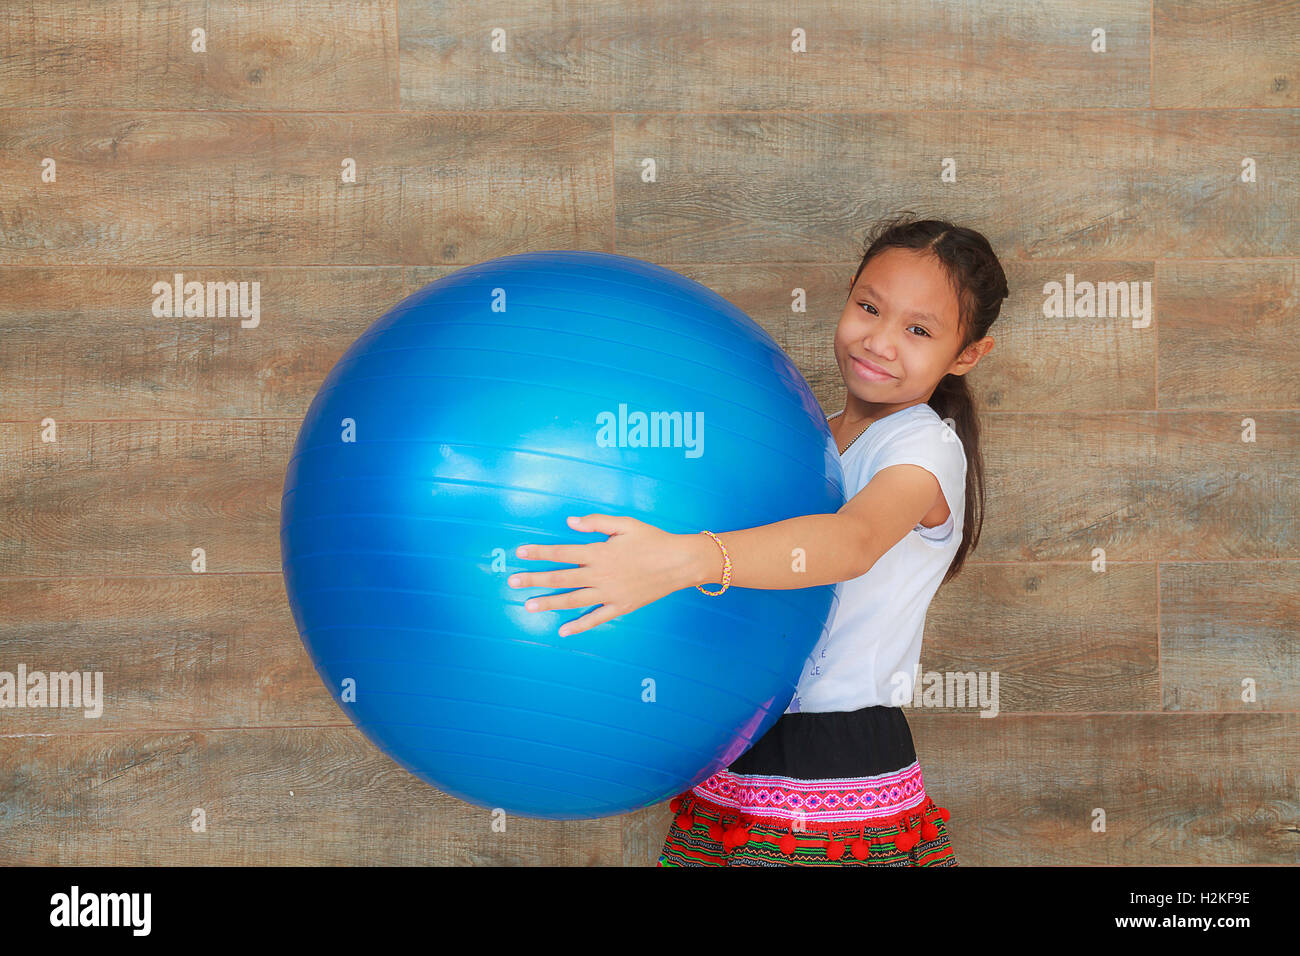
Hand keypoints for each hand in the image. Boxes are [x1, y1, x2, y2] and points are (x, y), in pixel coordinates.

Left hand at [508, 514, 699, 636]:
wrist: (679, 562)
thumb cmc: (652, 539)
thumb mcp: (625, 524)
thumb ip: (596, 523)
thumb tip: (569, 522)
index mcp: (599, 553)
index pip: (562, 553)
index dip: (539, 552)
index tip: (519, 553)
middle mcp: (600, 575)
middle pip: (561, 578)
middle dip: (535, 579)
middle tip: (512, 582)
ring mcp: (609, 593)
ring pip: (573, 600)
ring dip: (549, 603)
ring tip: (528, 606)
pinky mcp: (621, 606)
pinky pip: (596, 618)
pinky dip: (579, 625)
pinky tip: (563, 630)